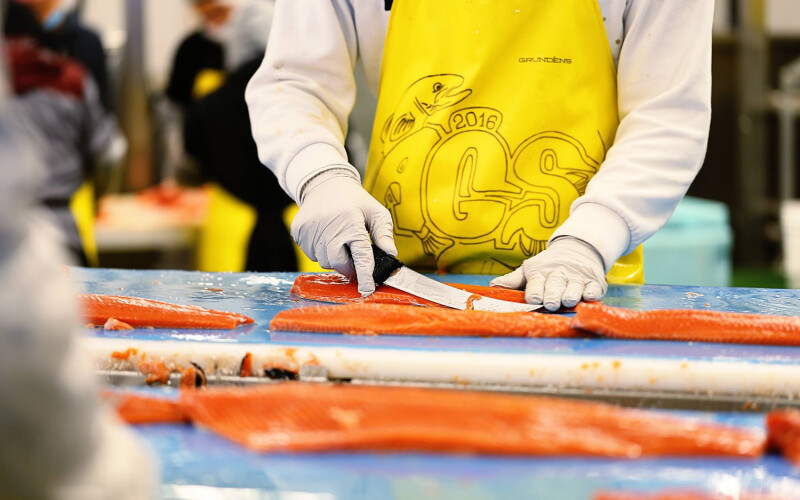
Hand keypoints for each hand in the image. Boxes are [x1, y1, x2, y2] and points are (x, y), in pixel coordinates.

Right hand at [291, 169, 396, 295]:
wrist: (324, 183)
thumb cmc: (354, 200)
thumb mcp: (376, 212)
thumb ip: (384, 234)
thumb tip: (391, 255)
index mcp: (352, 223)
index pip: (360, 256)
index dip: (364, 275)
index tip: (367, 290)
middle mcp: (329, 228)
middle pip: (338, 264)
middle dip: (348, 266)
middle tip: (353, 256)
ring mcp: (311, 231)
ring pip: (323, 261)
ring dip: (333, 257)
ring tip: (338, 238)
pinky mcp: (299, 232)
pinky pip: (311, 253)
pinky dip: (320, 250)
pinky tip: (325, 235)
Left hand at [490, 237, 606, 311]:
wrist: (577, 249)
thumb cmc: (547, 267)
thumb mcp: (529, 270)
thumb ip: (513, 280)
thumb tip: (493, 286)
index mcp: (540, 273)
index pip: (535, 283)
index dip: (535, 291)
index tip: (533, 298)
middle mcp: (558, 275)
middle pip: (555, 285)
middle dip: (552, 294)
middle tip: (550, 303)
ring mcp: (577, 278)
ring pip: (574, 287)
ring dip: (571, 293)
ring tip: (569, 300)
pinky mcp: (593, 281)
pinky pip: (593, 287)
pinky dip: (592, 292)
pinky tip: (590, 295)